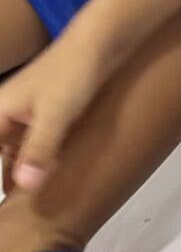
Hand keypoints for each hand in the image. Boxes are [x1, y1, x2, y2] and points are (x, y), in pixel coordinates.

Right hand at [0, 41, 103, 190]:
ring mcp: (26, 114)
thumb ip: (38, 150)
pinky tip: (48, 179)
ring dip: (21, 172)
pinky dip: (37, 162)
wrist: (100, 42)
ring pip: (15, 151)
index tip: (2, 199)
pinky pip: (34, 145)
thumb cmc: (71, 75)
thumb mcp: (55, 115)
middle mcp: (6, 114)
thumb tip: (23, 188)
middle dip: (6, 176)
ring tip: (27, 204)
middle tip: (13, 208)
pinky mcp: (46, 115)